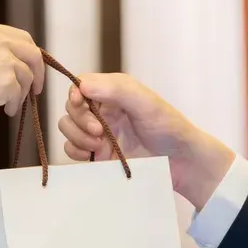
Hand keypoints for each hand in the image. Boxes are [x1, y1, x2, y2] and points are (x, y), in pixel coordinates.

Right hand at [0, 23, 46, 137]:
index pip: (22, 37)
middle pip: (33, 53)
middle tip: (36, 89)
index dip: (30, 55)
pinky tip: (4, 110)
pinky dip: (14, 104)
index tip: (33, 68)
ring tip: (8, 104)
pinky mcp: (7, 80)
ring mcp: (4, 59)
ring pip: (27, 76)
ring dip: (21, 93)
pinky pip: (20, 94)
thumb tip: (23, 64)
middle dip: (38, 72)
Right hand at [58, 74, 234, 209]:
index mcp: (113, 93)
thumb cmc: (168, 127)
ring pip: (67, 128)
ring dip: (76, 136)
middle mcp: (102, 111)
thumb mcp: (146, 103)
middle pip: (71, 108)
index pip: (80, 85)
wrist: (180, 163)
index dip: (74, 93)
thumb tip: (82, 85)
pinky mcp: (96, 155)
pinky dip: (76, 151)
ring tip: (98, 145)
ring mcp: (98, 133)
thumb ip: (117, 90)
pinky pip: (72, 150)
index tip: (78, 102)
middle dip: (79, 119)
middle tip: (99, 131)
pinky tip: (93, 155)